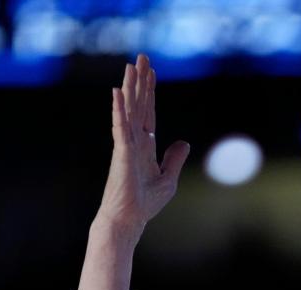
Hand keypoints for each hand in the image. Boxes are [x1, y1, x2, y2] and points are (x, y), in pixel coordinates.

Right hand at [95, 54, 189, 238]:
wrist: (129, 220)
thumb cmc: (144, 204)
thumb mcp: (168, 179)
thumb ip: (174, 159)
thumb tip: (183, 142)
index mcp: (145, 147)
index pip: (149, 113)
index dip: (150, 93)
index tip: (151, 72)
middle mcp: (134, 142)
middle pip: (139, 105)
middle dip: (141, 82)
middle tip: (141, 57)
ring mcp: (127, 146)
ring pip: (129, 111)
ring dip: (130, 88)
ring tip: (130, 66)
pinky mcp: (122, 153)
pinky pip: (120, 127)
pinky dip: (119, 110)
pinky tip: (117, 93)